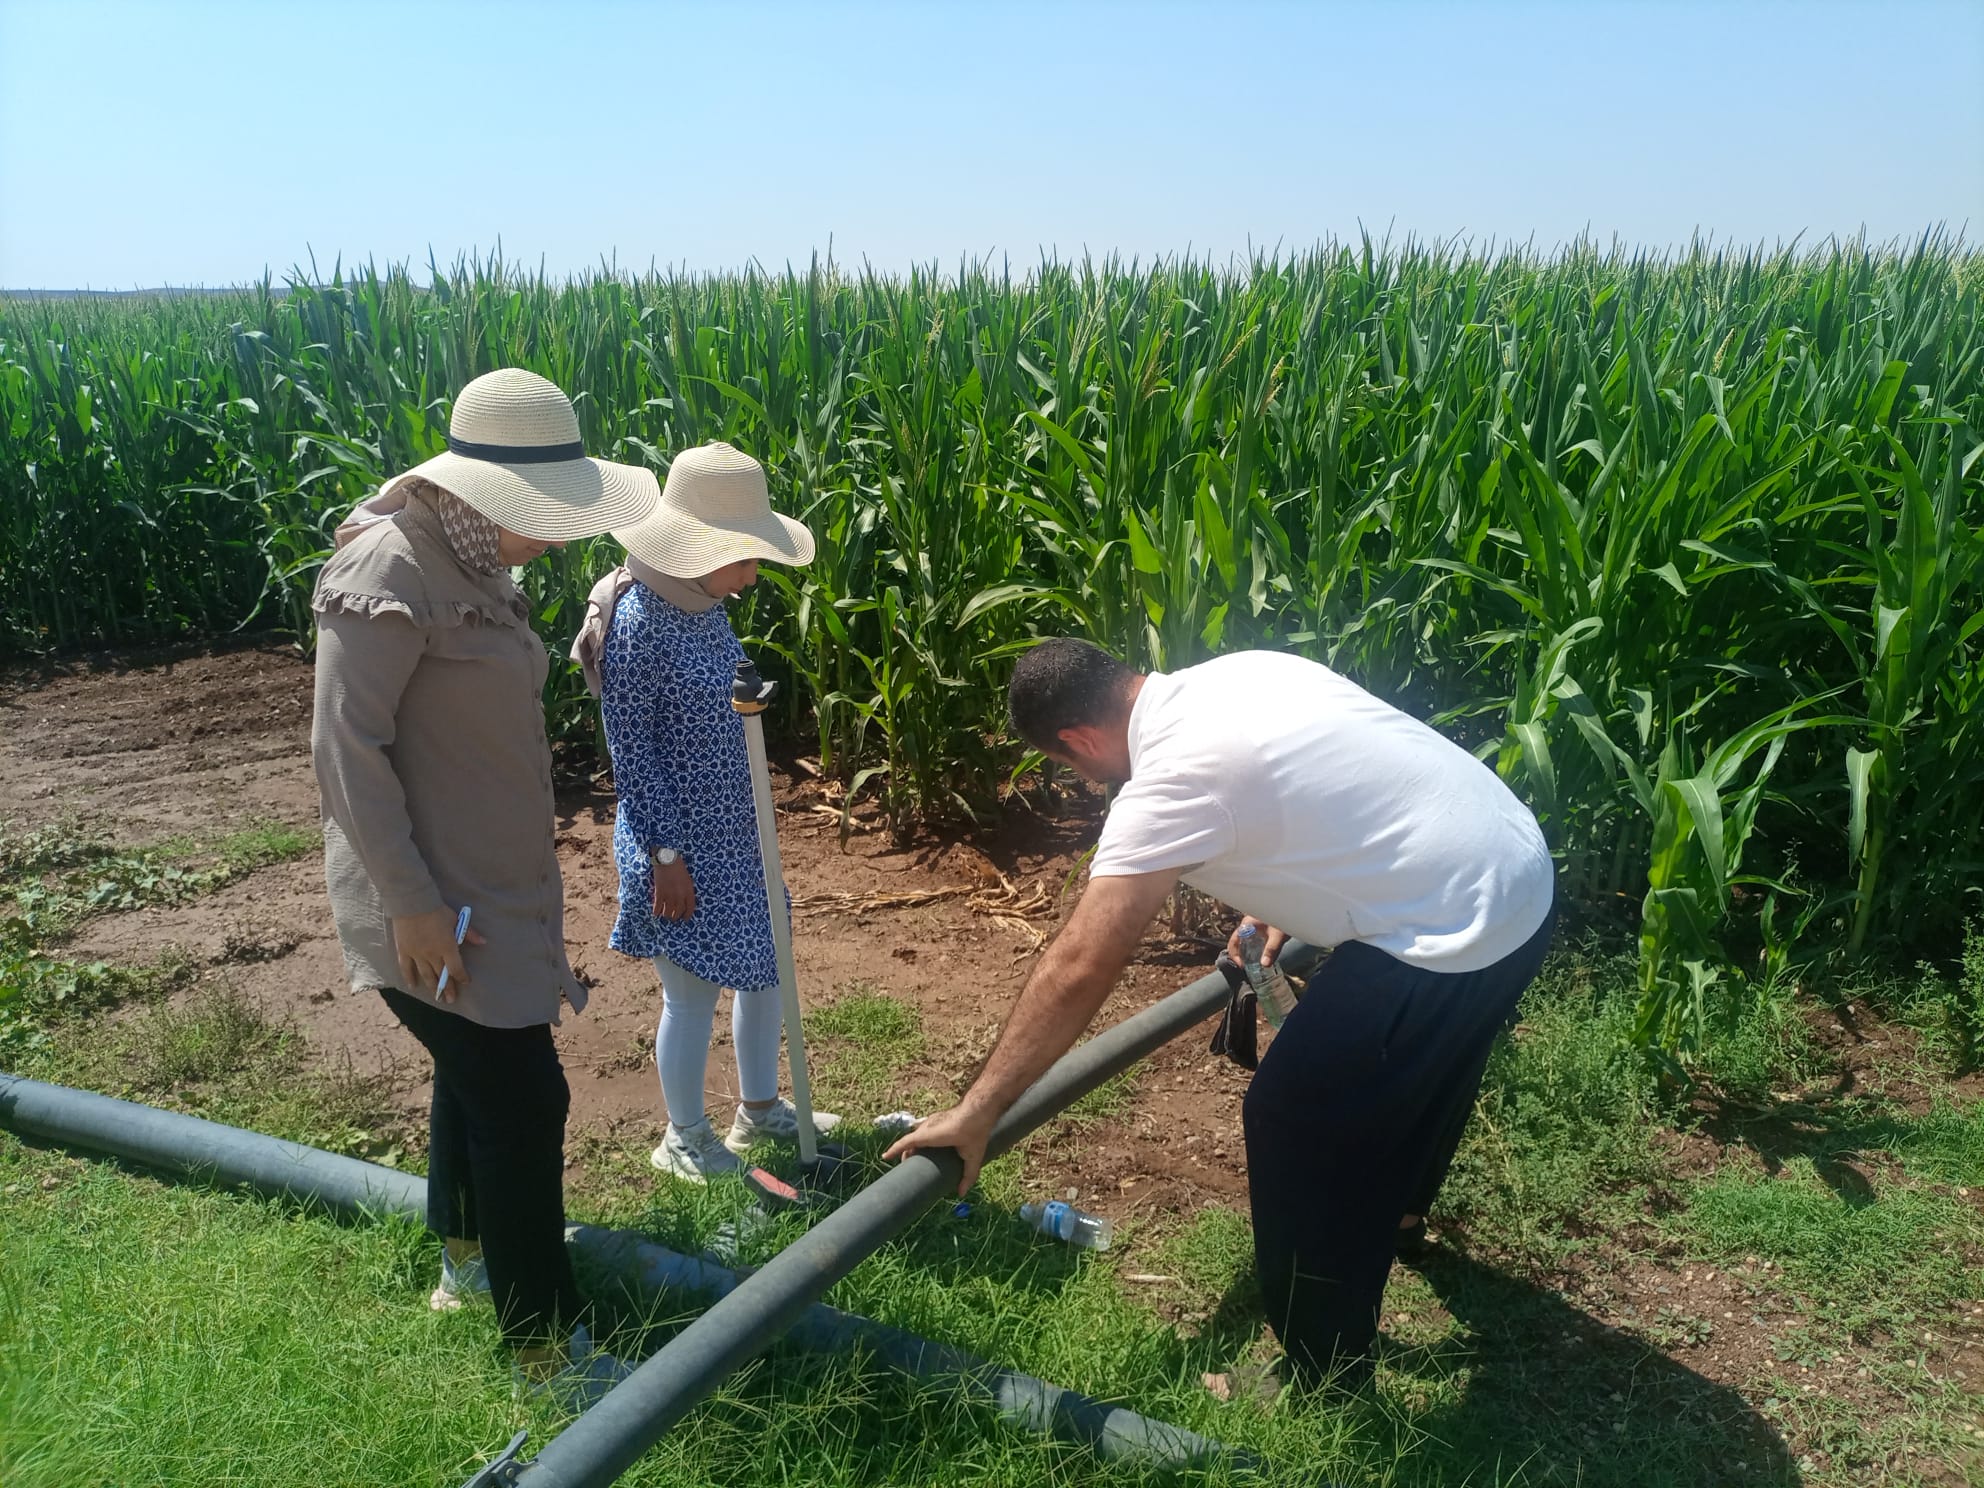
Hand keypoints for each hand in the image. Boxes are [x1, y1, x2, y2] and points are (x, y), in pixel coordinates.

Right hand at [392, 908, 485, 1003]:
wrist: (412, 903)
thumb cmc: (436, 910)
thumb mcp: (456, 919)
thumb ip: (469, 933)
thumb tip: (483, 942)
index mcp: (447, 947)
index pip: (456, 968)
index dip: (462, 977)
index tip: (466, 982)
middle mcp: (432, 954)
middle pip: (441, 975)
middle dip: (448, 988)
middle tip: (450, 1000)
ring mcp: (417, 954)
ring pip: (426, 974)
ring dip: (432, 987)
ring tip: (437, 997)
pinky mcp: (404, 951)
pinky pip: (406, 968)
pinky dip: (409, 978)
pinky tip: (413, 986)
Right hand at [652, 858, 696, 920]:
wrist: (667, 860)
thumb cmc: (678, 867)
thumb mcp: (687, 879)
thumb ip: (687, 891)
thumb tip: (683, 901)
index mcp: (689, 891)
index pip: (690, 908)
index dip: (687, 915)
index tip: (685, 919)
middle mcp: (680, 895)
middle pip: (678, 912)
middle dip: (675, 916)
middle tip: (673, 917)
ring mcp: (669, 895)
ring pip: (668, 912)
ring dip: (666, 915)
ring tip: (664, 914)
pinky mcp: (659, 893)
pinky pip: (657, 907)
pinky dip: (656, 911)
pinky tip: (655, 912)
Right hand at [883, 1101, 999, 1195]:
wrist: (981, 1108)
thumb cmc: (975, 1131)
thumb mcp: (972, 1156)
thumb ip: (968, 1175)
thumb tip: (961, 1193)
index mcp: (929, 1135)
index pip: (906, 1142)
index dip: (894, 1150)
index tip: (884, 1157)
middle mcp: (928, 1126)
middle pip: (910, 1139)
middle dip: (904, 1151)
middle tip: (905, 1164)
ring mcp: (932, 1120)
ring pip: (917, 1133)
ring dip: (913, 1144)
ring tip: (916, 1156)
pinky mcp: (938, 1117)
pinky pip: (924, 1129)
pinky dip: (921, 1137)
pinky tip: (929, 1144)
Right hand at [1225, 916, 1287, 966]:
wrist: (1291, 909)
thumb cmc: (1283, 916)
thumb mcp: (1278, 936)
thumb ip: (1271, 950)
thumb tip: (1265, 964)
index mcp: (1247, 925)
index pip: (1233, 941)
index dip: (1234, 955)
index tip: (1242, 965)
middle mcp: (1248, 925)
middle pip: (1238, 942)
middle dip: (1240, 955)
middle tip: (1247, 966)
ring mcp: (1254, 925)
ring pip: (1245, 940)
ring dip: (1247, 952)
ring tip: (1255, 962)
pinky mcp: (1261, 927)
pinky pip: (1252, 939)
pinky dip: (1254, 948)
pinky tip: (1263, 953)